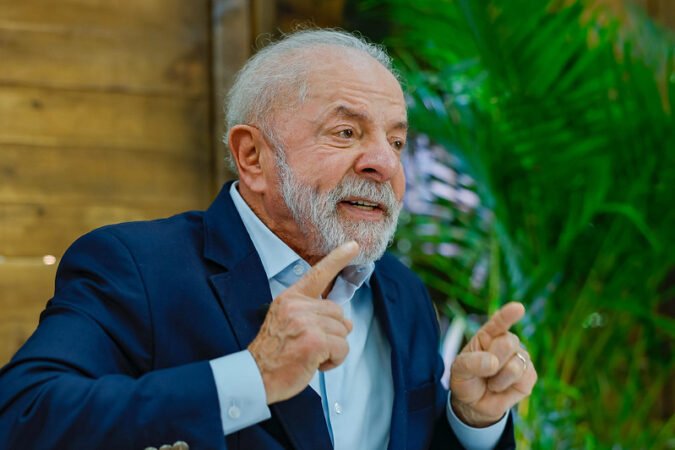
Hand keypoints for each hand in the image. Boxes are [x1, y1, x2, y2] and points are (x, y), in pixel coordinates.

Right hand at [248, 241, 359, 404]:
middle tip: (311, 346)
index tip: (353, 245)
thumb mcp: (287, 322)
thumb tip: (347, 322)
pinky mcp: (315, 341)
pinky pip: (342, 348)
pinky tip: (315, 364)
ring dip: (333, 349)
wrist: (255, 375)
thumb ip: (312, 314)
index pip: (317, 273)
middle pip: (338, 312)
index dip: (338, 259)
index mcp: (290, 298)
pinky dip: (334, 360)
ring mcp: (306, 322)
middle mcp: (298, 306)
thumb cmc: (273, 353)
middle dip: (332, 332)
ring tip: (310, 356)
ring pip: (342, 331)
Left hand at [450, 302, 537, 426]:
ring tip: (490, 382)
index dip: (508, 315)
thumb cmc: (466, 380)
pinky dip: (506, 386)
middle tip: (484, 370)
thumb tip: (493, 362)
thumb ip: (471, 363)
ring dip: (498, 378)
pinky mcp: (529, 375)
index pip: (499, 322)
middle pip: (508, 342)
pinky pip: (523, 378)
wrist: (473, 403)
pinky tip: (500, 388)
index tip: (518, 308)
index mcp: (488, 335)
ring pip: (515, 364)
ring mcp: (520, 358)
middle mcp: (507, 343)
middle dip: (494, 359)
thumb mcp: (459, 369)